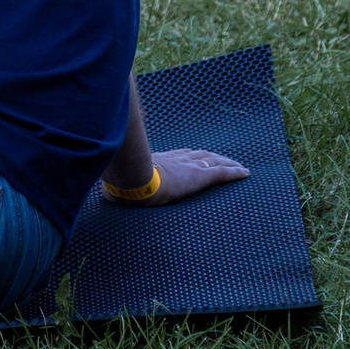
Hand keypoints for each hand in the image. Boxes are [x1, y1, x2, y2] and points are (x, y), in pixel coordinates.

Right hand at [110, 147, 250, 205]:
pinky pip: (222, 173)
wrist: (133, 182)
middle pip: (199, 155)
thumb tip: (104, 194)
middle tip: (222, 159)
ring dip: (226, 162)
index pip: (179, 155)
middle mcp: (176, 159)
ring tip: (237, 166)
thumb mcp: (119, 183)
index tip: (196, 156)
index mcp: (159, 161)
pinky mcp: (200, 177)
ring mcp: (188, 166)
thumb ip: (117, 185)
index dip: (190, 155)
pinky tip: (245, 173)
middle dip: (211, 156)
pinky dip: (234, 172)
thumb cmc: (123, 185)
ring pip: (214, 161)